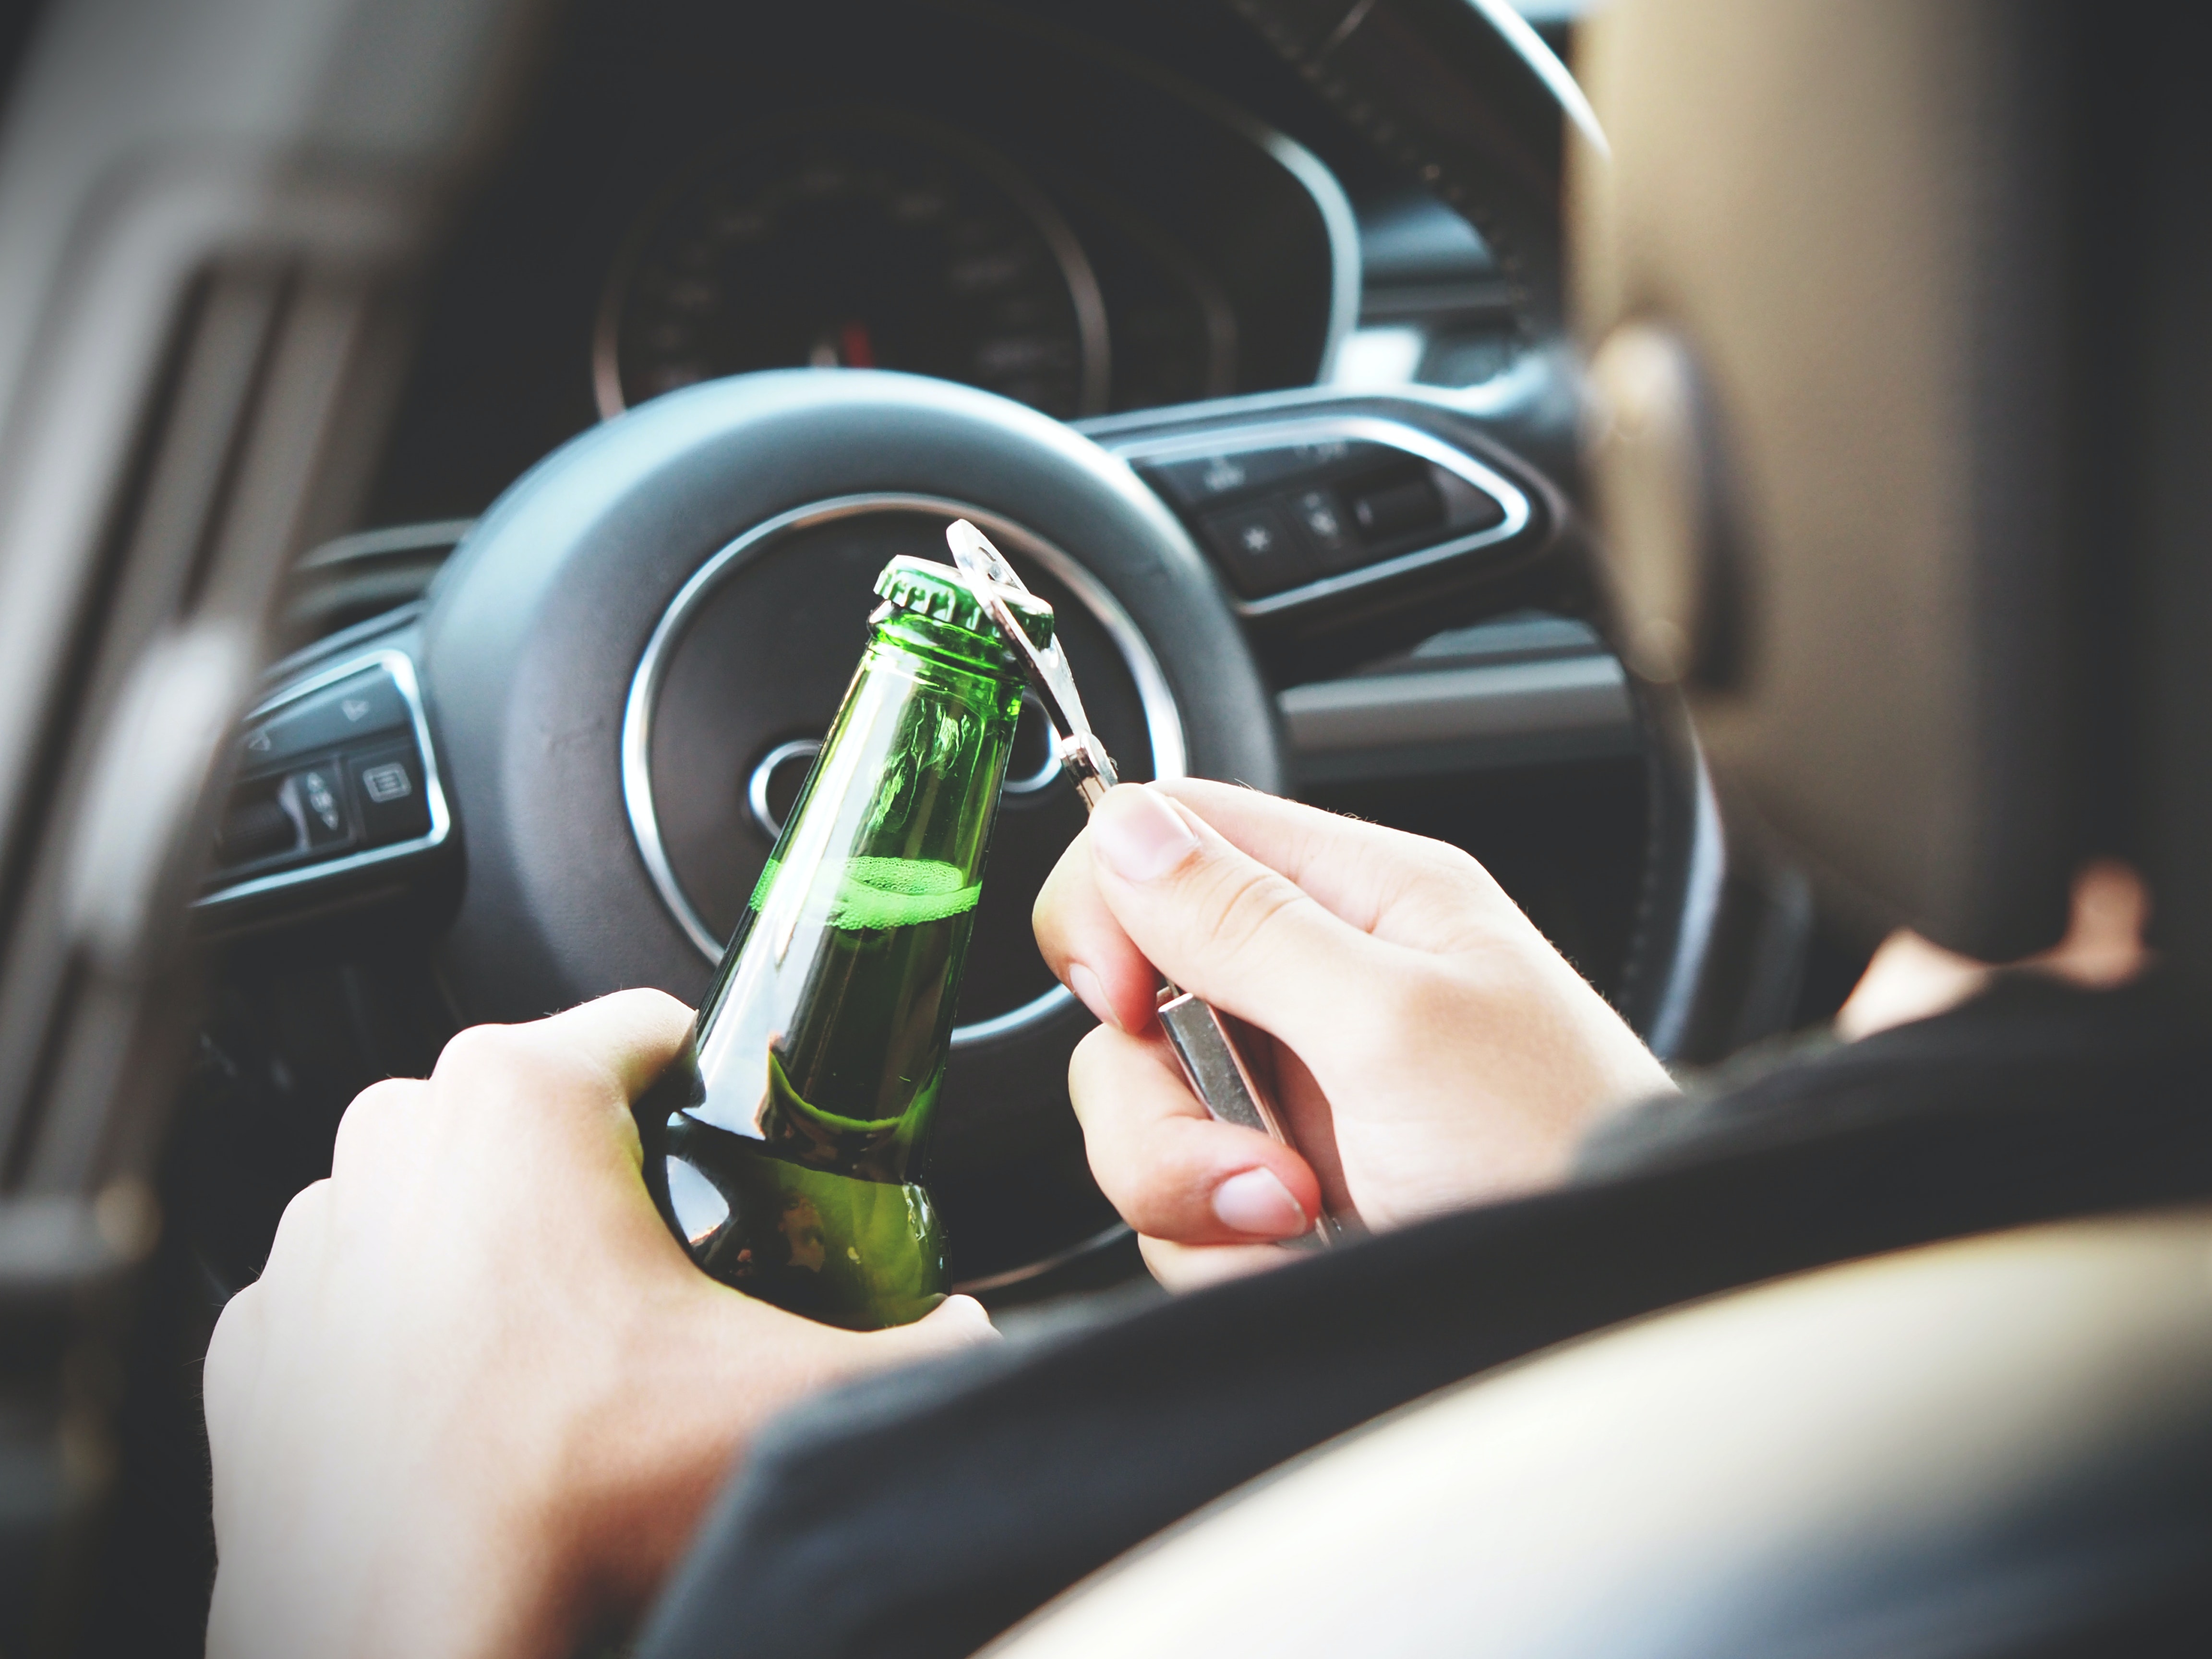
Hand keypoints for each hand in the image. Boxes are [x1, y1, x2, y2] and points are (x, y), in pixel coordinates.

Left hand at [203, 990, 992, 1658]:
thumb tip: (973, 1333)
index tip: (738, 1152)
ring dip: (504, 1245)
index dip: (717, 1086)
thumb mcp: (798, 1397)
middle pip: (544, 1111)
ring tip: (571, 1350)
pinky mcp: (254, 1340)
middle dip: (609, 1171)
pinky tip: (476, 1399)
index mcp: (518, 1096)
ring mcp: (310, 1239)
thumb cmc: (573, 1501)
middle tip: (671, 1272)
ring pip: (443, 1195)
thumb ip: (928, 1345)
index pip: (649, 1025)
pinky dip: (411, 1326)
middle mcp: (393, 1137)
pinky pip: (359, 1290)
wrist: (416, 1639)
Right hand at [1033, 781, 1673, 1287]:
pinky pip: (1176, 1209)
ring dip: (1194, 1187)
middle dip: (1163, 1101)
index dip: (1111, 909)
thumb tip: (1127, 825)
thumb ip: (1249, 924)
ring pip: (1142, 1114)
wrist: (1608, 1315)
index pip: (1171, 834)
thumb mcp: (1396, 1025)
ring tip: (1301, 1216)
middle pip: (1133, 1000)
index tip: (1125, 1001)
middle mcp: (1318, 986)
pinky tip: (1304, 1254)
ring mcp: (1296, 1095)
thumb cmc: (1558, 1155)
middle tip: (1259, 1159)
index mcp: (1363, 898)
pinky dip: (1222, 1248)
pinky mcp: (1280, 1193)